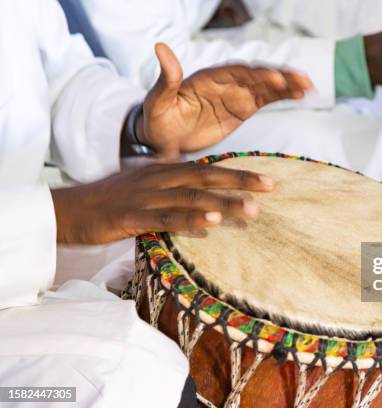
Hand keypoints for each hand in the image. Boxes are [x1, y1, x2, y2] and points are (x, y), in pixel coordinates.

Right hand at [51, 163, 274, 244]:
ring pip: (192, 199)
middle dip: (240, 182)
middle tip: (270, 187)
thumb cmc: (111, 202)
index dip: (238, 175)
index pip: (208, 171)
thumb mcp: (147, 191)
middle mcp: (159, 179)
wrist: (68, 209)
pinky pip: (166, 219)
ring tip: (252, 211)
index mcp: (165, 171)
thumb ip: (176, 194)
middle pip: (206, 178)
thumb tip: (208, 206)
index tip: (269, 181)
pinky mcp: (132, 216)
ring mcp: (146, 197)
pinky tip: (212, 225)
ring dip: (223, 204)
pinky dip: (191, 221)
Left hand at [138, 43, 312, 160]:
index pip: (235, 72)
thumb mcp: (158, 100)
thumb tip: (160, 47)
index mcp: (207, 78)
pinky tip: (302, 95)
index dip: (255, 75)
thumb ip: (166, 78)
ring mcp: (236, 94)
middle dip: (278, 77)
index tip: (274, 78)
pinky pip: (267, 99)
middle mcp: (225, 82)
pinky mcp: (243, 108)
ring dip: (287, 85)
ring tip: (309, 86)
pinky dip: (284, 96)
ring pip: (266, 86)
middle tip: (301, 81)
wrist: (163, 137)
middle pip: (256, 76)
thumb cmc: (157, 119)